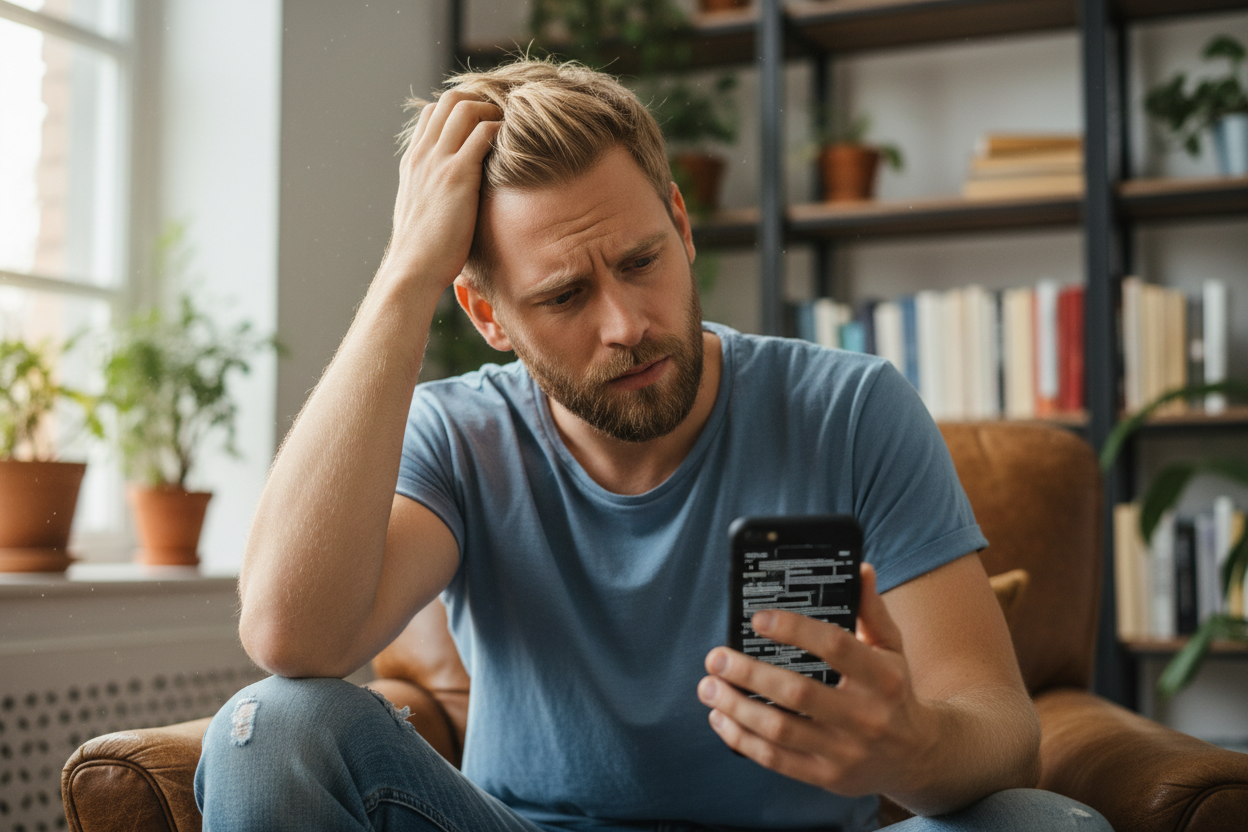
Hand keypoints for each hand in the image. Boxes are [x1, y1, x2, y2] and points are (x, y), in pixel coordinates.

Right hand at [380, 90, 502, 291]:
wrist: (412, 270)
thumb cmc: (423, 252)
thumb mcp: (423, 213)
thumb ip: (435, 195)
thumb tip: (453, 202)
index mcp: (413, 162)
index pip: (432, 113)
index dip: (460, 109)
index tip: (484, 124)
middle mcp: (423, 155)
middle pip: (449, 100)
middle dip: (480, 101)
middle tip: (503, 122)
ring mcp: (438, 162)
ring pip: (464, 108)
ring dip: (492, 112)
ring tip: (511, 131)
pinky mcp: (457, 176)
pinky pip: (483, 134)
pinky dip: (502, 130)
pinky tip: (516, 146)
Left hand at [698, 563, 936, 798]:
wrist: (918, 756)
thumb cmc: (895, 691)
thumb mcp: (892, 648)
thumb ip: (871, 610)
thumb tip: (860, 568)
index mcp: (883, 677)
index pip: (835, 646)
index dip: (794, 630)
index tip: (757, 619)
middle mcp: (866, 716)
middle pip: (797, 693)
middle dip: (748, 673)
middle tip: (716, 657)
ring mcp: (846, 751)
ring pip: (780, 730)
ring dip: (736, 707)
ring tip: (708, 686)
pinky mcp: (827, 777)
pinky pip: (776, 760)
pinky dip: (741, 739)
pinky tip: (720, 717)